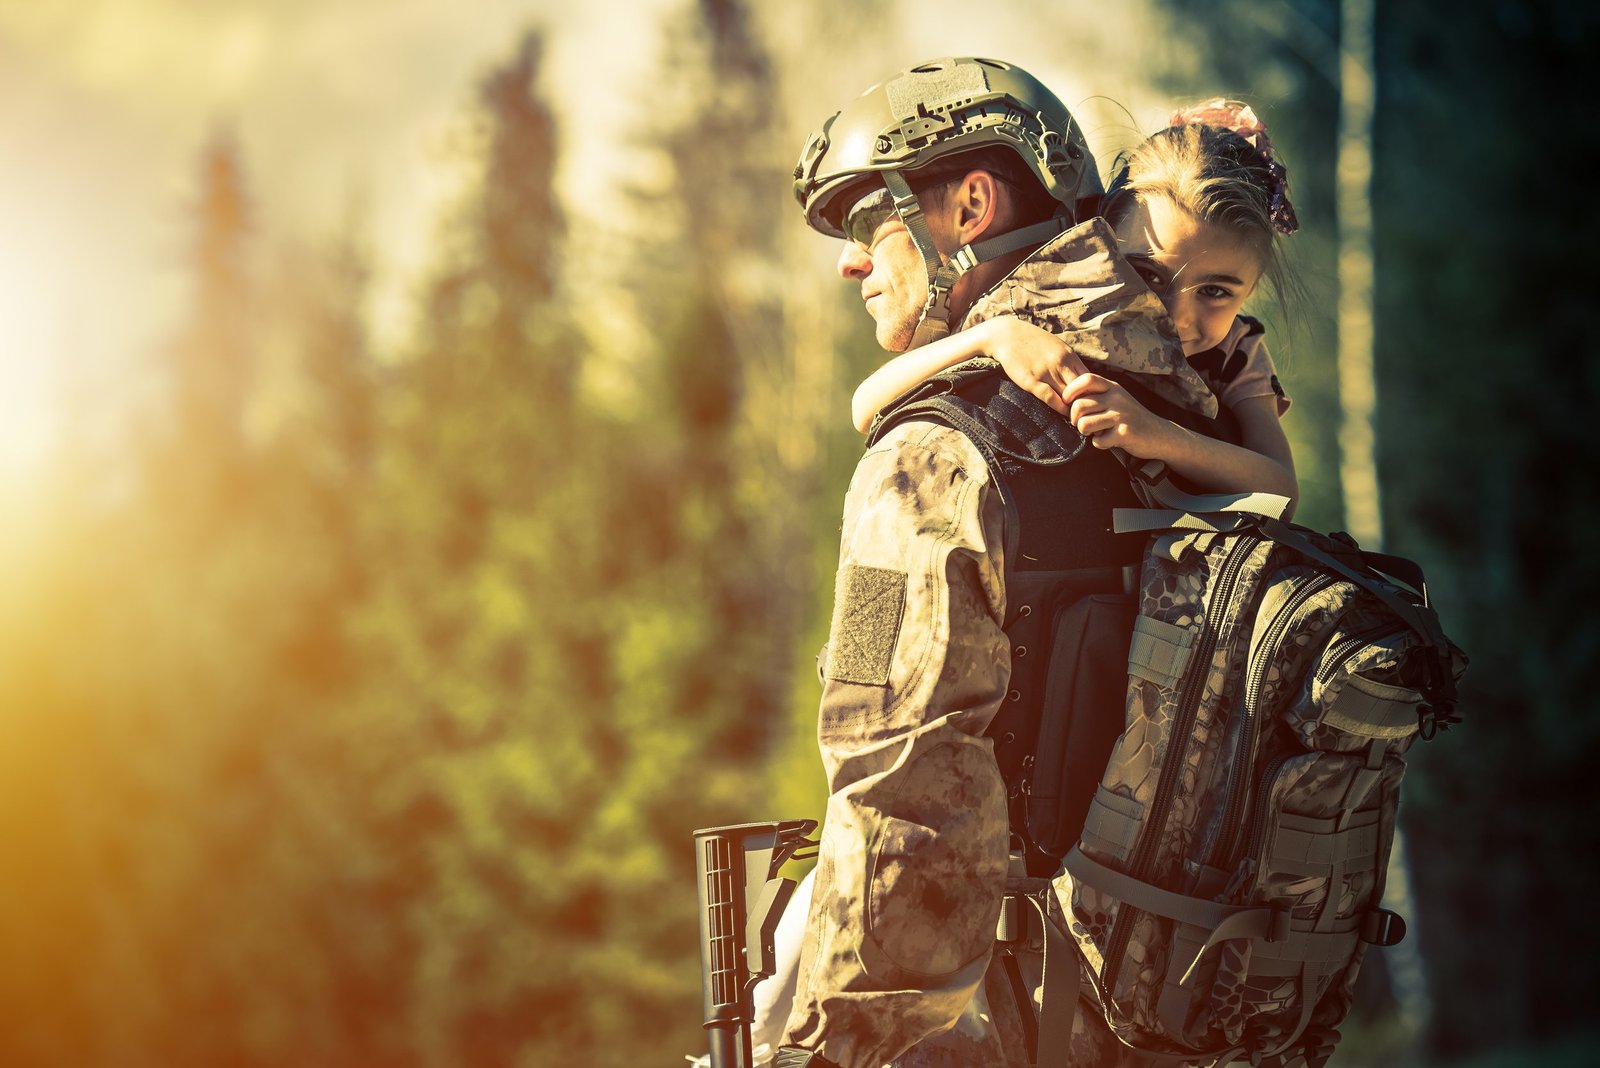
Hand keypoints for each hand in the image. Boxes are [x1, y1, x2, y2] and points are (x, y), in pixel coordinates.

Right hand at [979, 317, 1089, 417]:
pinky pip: (1049, 397)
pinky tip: (1062, 413)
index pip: (1089, 378)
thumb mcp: (1056, 346)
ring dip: (1073, 407)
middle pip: (1081, 388)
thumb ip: (1069, 361)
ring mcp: (1045, 372)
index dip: (1092, 393)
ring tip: (1077, 417)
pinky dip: (1059, 407)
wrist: (1007, 335)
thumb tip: (1081, 378)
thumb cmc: (1033, 342)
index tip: (1091, 403)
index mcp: (1068, 355)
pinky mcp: (1030, 380)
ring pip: (1067, 395)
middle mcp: (1060, 363)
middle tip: (1086, 414)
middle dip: (1085, 402)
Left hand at [1062, 373, 1180, 457]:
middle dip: (1074, 419)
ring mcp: (1121, 415)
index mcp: (1113, 387)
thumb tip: (1068, 397)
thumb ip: (1098, 394)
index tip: (1069, 402)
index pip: (1085, 379)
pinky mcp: (1124, 433)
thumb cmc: (1131, 417)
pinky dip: (1099, 444)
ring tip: (1096, 432)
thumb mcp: (1117, 398)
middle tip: (1082, 424)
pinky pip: (1097, 441)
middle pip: (1078, 405)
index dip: (1070, 391)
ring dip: (1085, 432)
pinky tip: (1108, 441)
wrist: (1159, 434)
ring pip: (1084, 424)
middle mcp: (1117, 398)